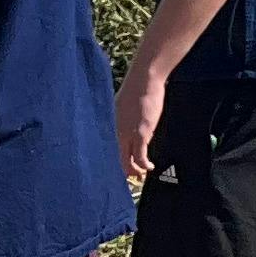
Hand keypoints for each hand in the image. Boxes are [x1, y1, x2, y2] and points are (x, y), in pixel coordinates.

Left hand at [116, 55, 166, 185]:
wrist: (144, 79)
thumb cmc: (136, 90)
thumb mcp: (122, 106)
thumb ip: (120, 118)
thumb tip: (123, 126)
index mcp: (108, 124)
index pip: (106, 148)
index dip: (111, 161)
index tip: (116, 170)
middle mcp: (114, 130)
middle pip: (114, 157)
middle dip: (122, 170)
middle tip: (130, 178)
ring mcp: (126, 132)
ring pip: (126, 159)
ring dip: (134, 170)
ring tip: (140, 175)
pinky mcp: (141, 132)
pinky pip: (140, 155)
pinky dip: (144, 165)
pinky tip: (149, 168)